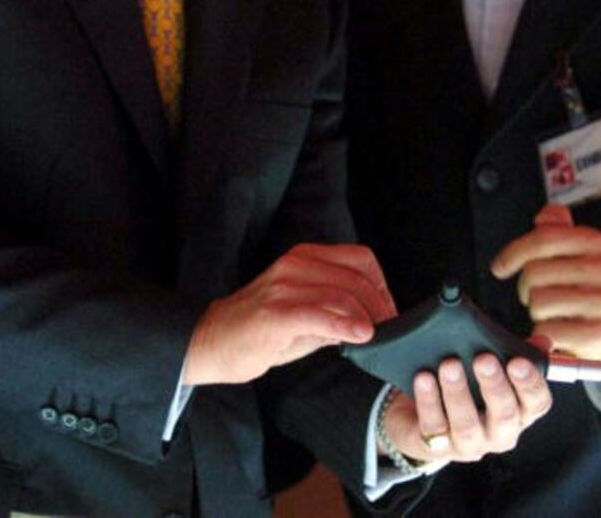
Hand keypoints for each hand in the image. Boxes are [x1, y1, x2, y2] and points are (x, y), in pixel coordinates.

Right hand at [184, 242, 396, 384]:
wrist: (210, 343)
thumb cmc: (259, 331)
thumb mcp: (304, 315)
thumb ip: (335, 312)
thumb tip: (371, 323)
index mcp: (304, 257)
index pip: (359, 258)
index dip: (381, 284)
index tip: (389, 310)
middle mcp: (295, 264)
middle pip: (356, 277)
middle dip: (379, 305)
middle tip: (388, 330)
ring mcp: (283, 286)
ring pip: (342, 294)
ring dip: (367, 317)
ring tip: (376, 337)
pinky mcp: (275, 312)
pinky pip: (319, 314)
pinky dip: (345, 325)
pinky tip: (359, 337)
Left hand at [383, 350, 551, 463]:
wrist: (424, 417)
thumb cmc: (468, 386)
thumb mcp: (492, 369)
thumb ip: (514, 351)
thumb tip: (542, 341)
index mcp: (519, 412)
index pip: (537, 403)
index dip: (530, 384)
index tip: (518, 361)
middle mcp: (499, 433)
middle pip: (504, 416)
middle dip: (494, 386)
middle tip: (483, 359)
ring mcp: (469, 444)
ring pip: (466, 425)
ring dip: (458, 393)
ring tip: (449, 365)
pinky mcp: (438, 447)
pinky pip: (433, 427)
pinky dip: (429, 401)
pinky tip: (423, 379)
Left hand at [491, 203, 600, 363]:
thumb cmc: (579, 285)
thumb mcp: (570, 251)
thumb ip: (556, 227)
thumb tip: (545, 216)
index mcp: (596, 242)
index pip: (544, 238)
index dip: (515, 252)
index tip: (500, 266)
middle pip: (536, 271)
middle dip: (525, 286)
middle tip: (534, 292)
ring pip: (539, 301)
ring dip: (535, 309)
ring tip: (549, 310)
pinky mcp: (599, 333)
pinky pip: (549, 330)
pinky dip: (543, 332)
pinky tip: (555, 328)